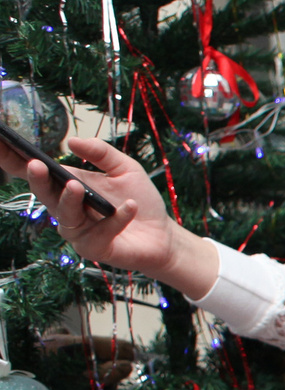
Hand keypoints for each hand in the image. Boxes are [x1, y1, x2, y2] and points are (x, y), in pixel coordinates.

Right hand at [3, 137, 217, 296]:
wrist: (163, 234)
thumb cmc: (139, 200)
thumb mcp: (125, 169)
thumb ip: (101, 153)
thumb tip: (72, 140)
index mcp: (68, 187)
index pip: (38, 174)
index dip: (14, 160)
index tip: (3, 143)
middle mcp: (67, 209)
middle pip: (45, 195)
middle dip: (38, 180)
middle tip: (35, 165)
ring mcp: (78, 231)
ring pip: (65, 216)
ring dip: (70, 200)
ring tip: (76, 186)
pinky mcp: (95, 249)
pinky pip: (101, 232)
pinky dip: (117, 219)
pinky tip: (130, 206)